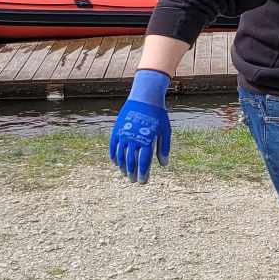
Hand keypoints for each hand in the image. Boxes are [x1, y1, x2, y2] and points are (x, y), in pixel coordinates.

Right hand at [109, 69, 172, 183]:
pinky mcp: (117, 129)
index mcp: (147, 141)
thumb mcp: (165, 131)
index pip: (143, 162)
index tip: (143, 181)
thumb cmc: (158, 115)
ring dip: (123, 167)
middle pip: (131, 161)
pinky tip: (116, 163)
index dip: (143, 173)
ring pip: (121, 155)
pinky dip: (114, 155)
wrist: (145, 97)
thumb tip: (163, 164)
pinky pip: (113, 146)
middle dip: (133, 173)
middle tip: (134, 180)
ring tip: (126, 174)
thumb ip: (163, 148)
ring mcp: (124, 134)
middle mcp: (134, 139)